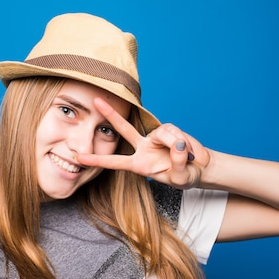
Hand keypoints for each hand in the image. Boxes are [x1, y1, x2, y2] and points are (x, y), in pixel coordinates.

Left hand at [76, 98, 210, 188]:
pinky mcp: (168, 130)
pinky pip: (174, 132)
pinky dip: (183, 141)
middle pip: (124, 129)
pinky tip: (188, 149)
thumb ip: (178, 163)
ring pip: (162, 133)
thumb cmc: (185, 175)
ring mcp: (155, 138)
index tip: (79, 157)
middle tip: (96, 101)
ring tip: (187, 156)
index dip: (98, 160)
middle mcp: (143, 148)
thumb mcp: (181, 177)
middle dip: (111, 115)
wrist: (199, 167)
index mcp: (139, 165)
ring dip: (176, 144)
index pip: (115, 162)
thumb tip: (177, 145)